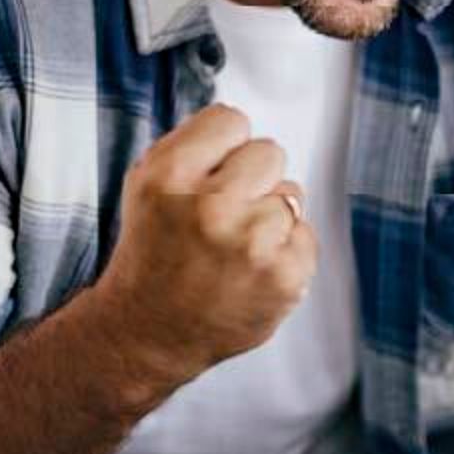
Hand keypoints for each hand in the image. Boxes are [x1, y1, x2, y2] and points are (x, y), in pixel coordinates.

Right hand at [95, 103, 317, 381]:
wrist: (148, 333)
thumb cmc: (153, 251)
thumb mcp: (147, 183)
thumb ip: (194, 144)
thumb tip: (242, 122)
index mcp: (171, 175)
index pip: (232, 120)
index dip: (223, 148)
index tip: (209, 175)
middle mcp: (212, 206)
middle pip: (269, 152)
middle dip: (251, 179)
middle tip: (222, 216)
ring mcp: (252, 244)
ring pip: (292, 195)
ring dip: (269, 217)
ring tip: (233, 247)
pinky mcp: (284, 277)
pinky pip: (306, 234)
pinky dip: (285, 252)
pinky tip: (250, 272)